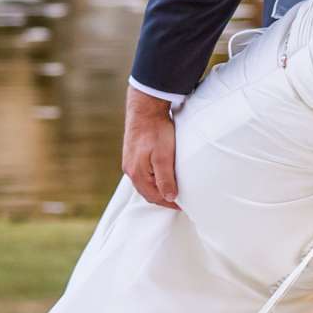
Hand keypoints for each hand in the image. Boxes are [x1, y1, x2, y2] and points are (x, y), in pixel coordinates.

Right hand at [122, 86, 179, 208]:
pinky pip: (143, 173)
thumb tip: (170, 198)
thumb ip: (166, 179)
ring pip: (145, 183)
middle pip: (147, 192)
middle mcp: (130, 170)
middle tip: (179, 201)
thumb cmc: (156, 131)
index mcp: (137, 173)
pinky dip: (153, 179)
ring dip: (158, 189)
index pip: (154, 197)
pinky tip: (161, 175)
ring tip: (172, 190)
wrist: (145, 108)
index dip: (169, 203)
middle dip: (163, 199)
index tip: (183, 205)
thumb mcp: (164, 156)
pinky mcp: (132, 154)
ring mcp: (130, 162)